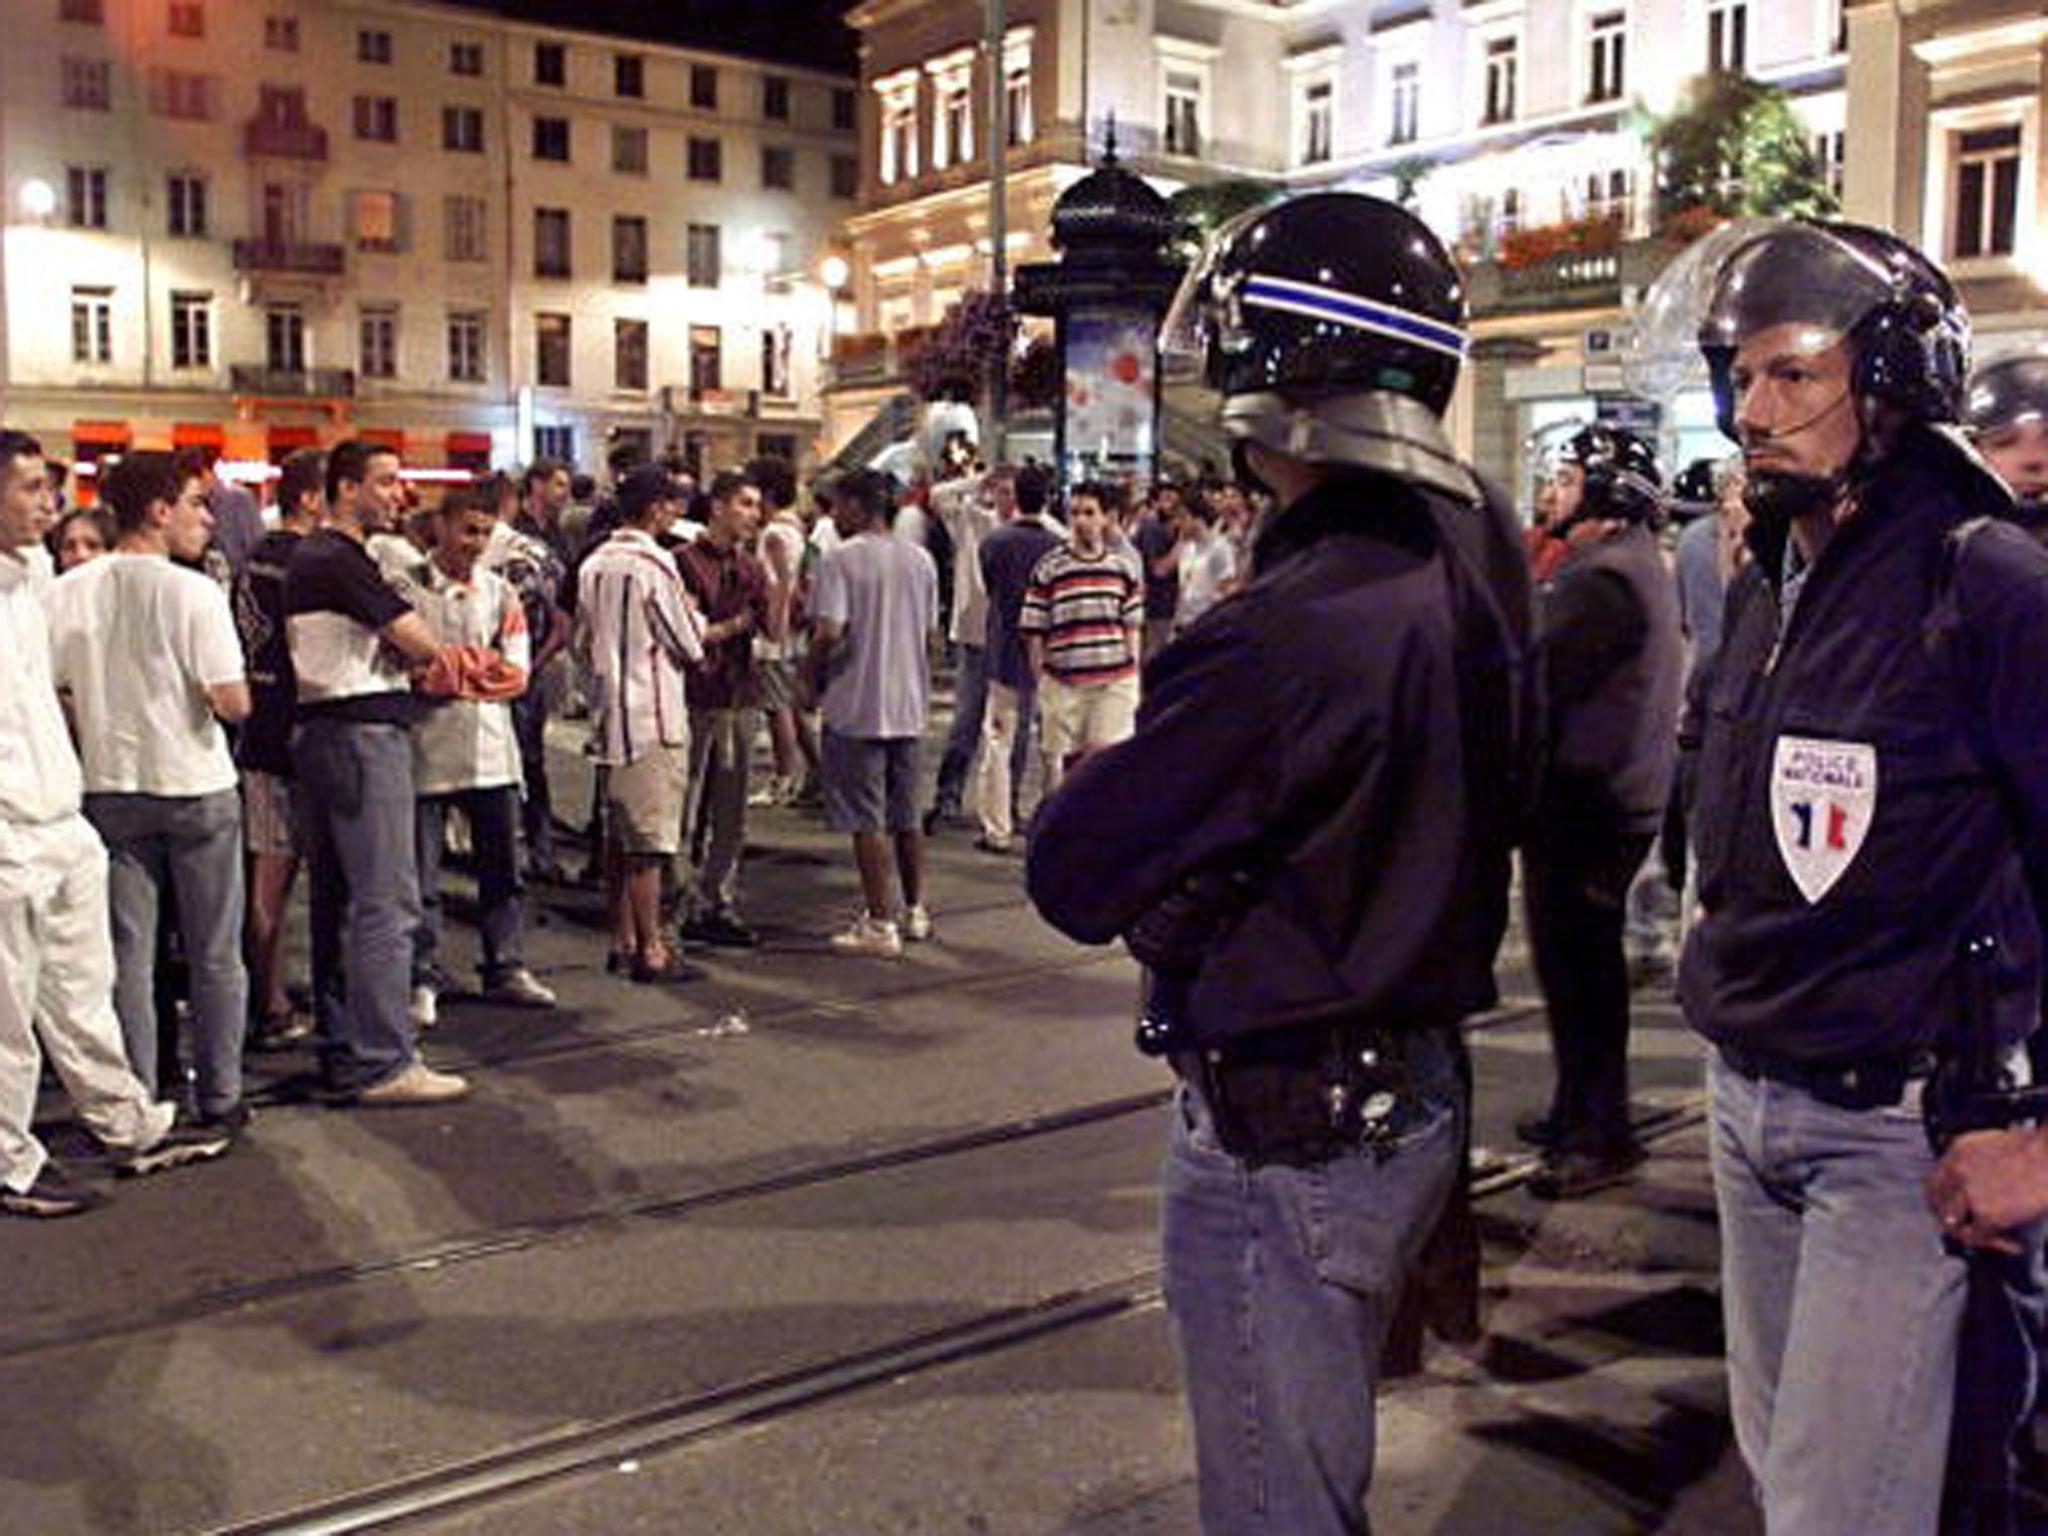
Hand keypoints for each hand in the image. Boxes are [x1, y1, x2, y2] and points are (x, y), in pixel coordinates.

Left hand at [1925, 1126, 2047, 1251]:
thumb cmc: (2038, 1149)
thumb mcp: (1994, 1143)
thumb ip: (1977, 1162)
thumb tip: (1975, 1186)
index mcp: (1957, 1151)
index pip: (1933, 1182)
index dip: (1942, 1202)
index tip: (1956, 1213)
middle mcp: (1956, 1171)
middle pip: (1937, 1206)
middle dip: (1954, 1221)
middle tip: (1972, 1231)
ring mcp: (1969, 1192)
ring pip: (1954, 1224)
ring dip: (1973, 1235)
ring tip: (1996, 1240)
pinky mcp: (1987, 1213)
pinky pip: (1979, 1237)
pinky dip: (1998, 1245)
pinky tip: (2015, 1245)